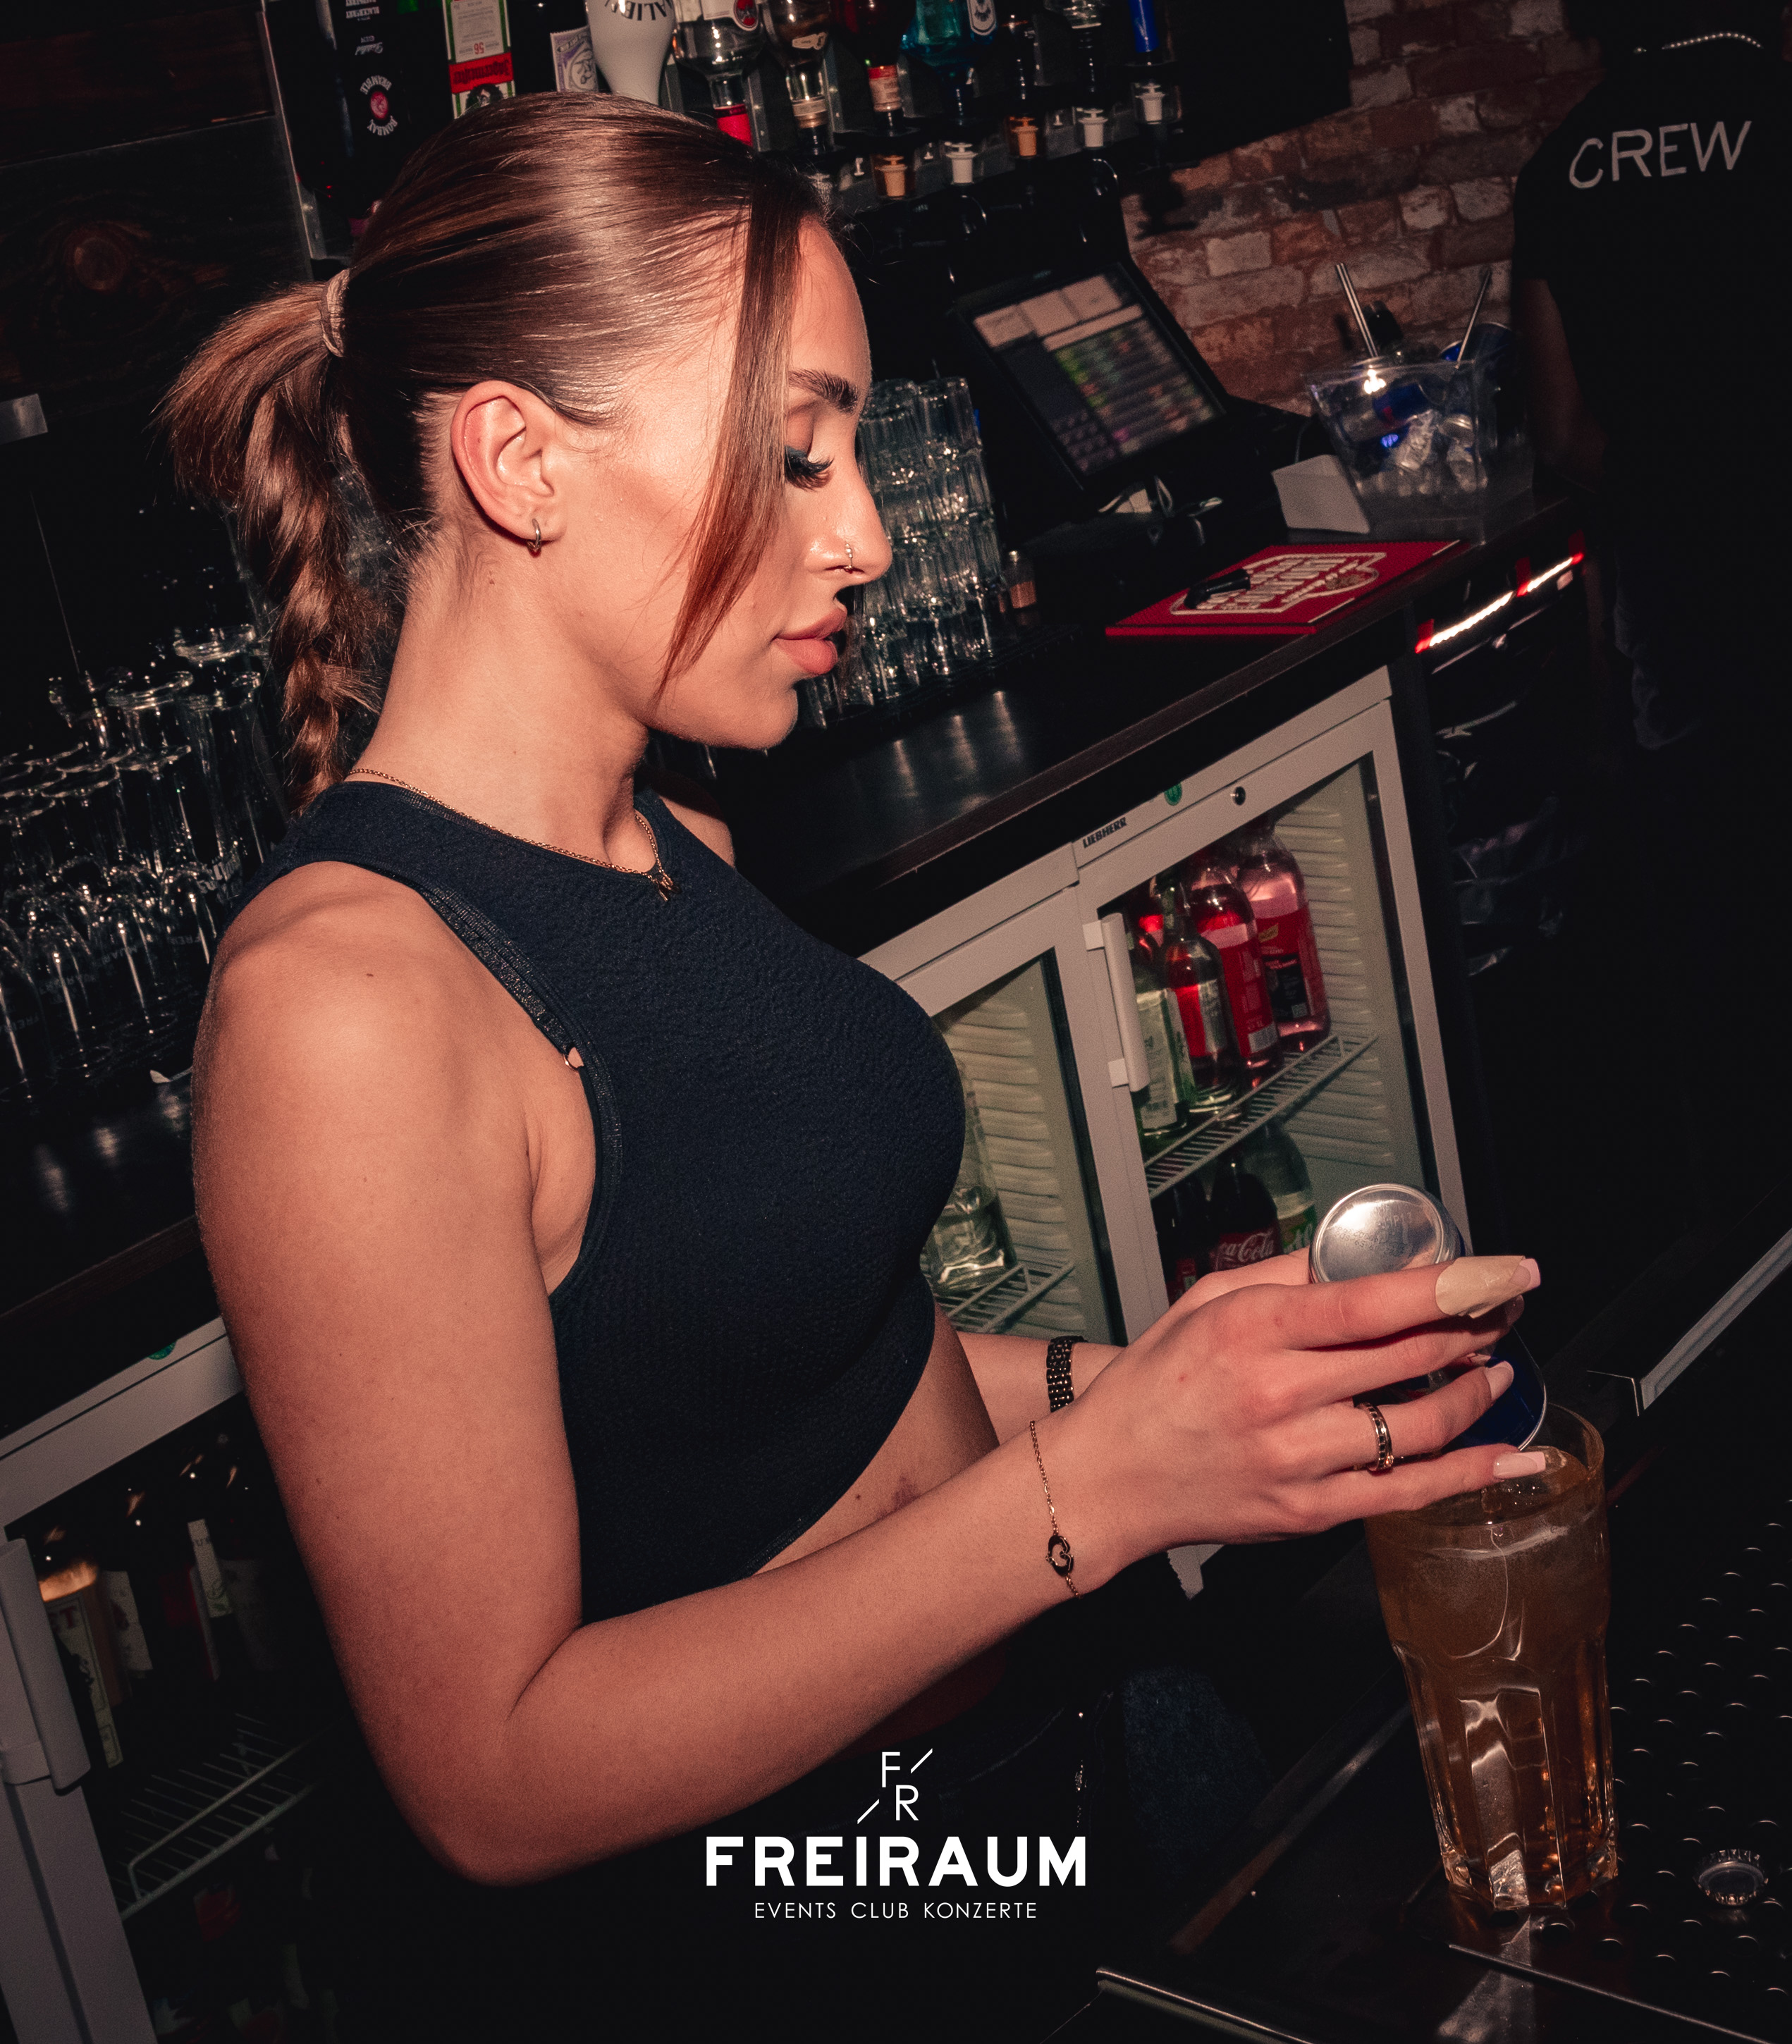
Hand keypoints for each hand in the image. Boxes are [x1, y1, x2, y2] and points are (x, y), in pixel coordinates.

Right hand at [1073, 1254, 1539, 1557]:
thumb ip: (1286, 1275)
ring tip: (1495, 1369)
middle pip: (1410, 1357)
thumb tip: (1362, 1257)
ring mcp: (1298, 1458)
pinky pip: (1410, 1492)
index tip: (1504, 1271)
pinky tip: (1507, 1456)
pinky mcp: (1311, 1510)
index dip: (1453, 1285)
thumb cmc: (1155, 1384)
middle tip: (1504, 1308)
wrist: (1111, 1475)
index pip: (1373, 1302)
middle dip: (1476, 1327)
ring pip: (1421, 1425)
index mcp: (1252, 1329)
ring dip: (1476, 1392)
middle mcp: (1278, 1393)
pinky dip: (1470, 1472)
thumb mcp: (1205, 1302)